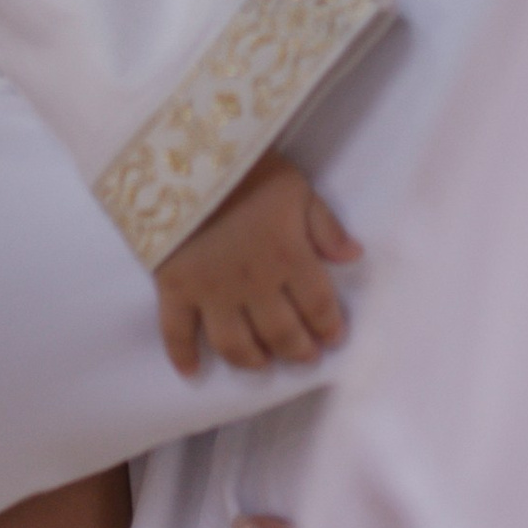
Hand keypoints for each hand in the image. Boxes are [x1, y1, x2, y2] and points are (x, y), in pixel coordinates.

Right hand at [154, 153, 359, 376]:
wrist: (186, 156)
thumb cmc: (247, 167)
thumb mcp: (296, 188)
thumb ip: (325, 226)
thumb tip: (353, 257)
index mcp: (289, 258)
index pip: (318, 306)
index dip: (329, 326)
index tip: (334, 338)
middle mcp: (253, 285)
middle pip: (281, 333)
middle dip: (298, 351)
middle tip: (306, 357)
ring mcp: (211, 292)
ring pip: (234, 344)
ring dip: (252, 360)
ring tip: (263, 363)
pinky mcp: (174, 289)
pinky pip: (176, 332)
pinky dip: (183, 356)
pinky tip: (192, 371)